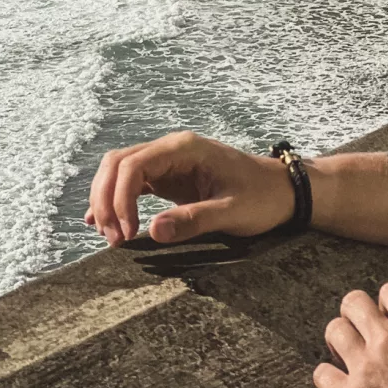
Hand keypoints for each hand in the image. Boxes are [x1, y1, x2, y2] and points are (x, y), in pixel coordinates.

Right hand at [85, 132, 294, 246]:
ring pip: (120, 171)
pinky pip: (132, 184)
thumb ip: (193, 219)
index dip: (120, 199)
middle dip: (106, 199)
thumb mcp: (232, 211)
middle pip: (118, 163)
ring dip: (108, 200)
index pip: (133, 165)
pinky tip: (105, 223)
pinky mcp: (169, 178)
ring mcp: (168, 162)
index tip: (126, 235)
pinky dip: (116, 200)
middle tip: (113, 239)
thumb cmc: (262, 197)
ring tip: (112, 237)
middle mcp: (171, 149)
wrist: (282, 190)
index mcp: (184, 148)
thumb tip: (152, 230)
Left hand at [314, 283, 387, 387]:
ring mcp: (365, 368)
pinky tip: (337, 383)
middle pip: (354, 302)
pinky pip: (322, 373)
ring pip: (335, 330)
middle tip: (360, 327)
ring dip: (339, 340)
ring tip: (345, 351)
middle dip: (356, 312)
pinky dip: (328, 377)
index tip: (387, 313)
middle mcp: (387, 341)